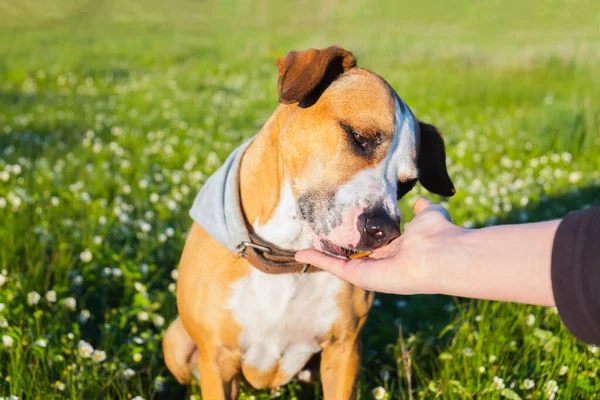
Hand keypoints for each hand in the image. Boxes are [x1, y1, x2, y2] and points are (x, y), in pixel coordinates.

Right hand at [296, 197, 468, 294]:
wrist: (441, 253)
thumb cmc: (438, 235)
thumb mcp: (428, 215)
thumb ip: (423, 209)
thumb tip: (420, 201)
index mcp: (396, 251)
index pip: (372, 247)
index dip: (358, 239)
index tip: (344, 230)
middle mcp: (381, 264)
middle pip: (352, 258)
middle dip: (335, 251)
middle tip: (317, 240)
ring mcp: (369, 272)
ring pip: (338, 264)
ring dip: (320, 258)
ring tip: (301, 252)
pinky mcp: (360, 276)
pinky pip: (334, 266)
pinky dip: (317, 260)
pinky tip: (301, 254)